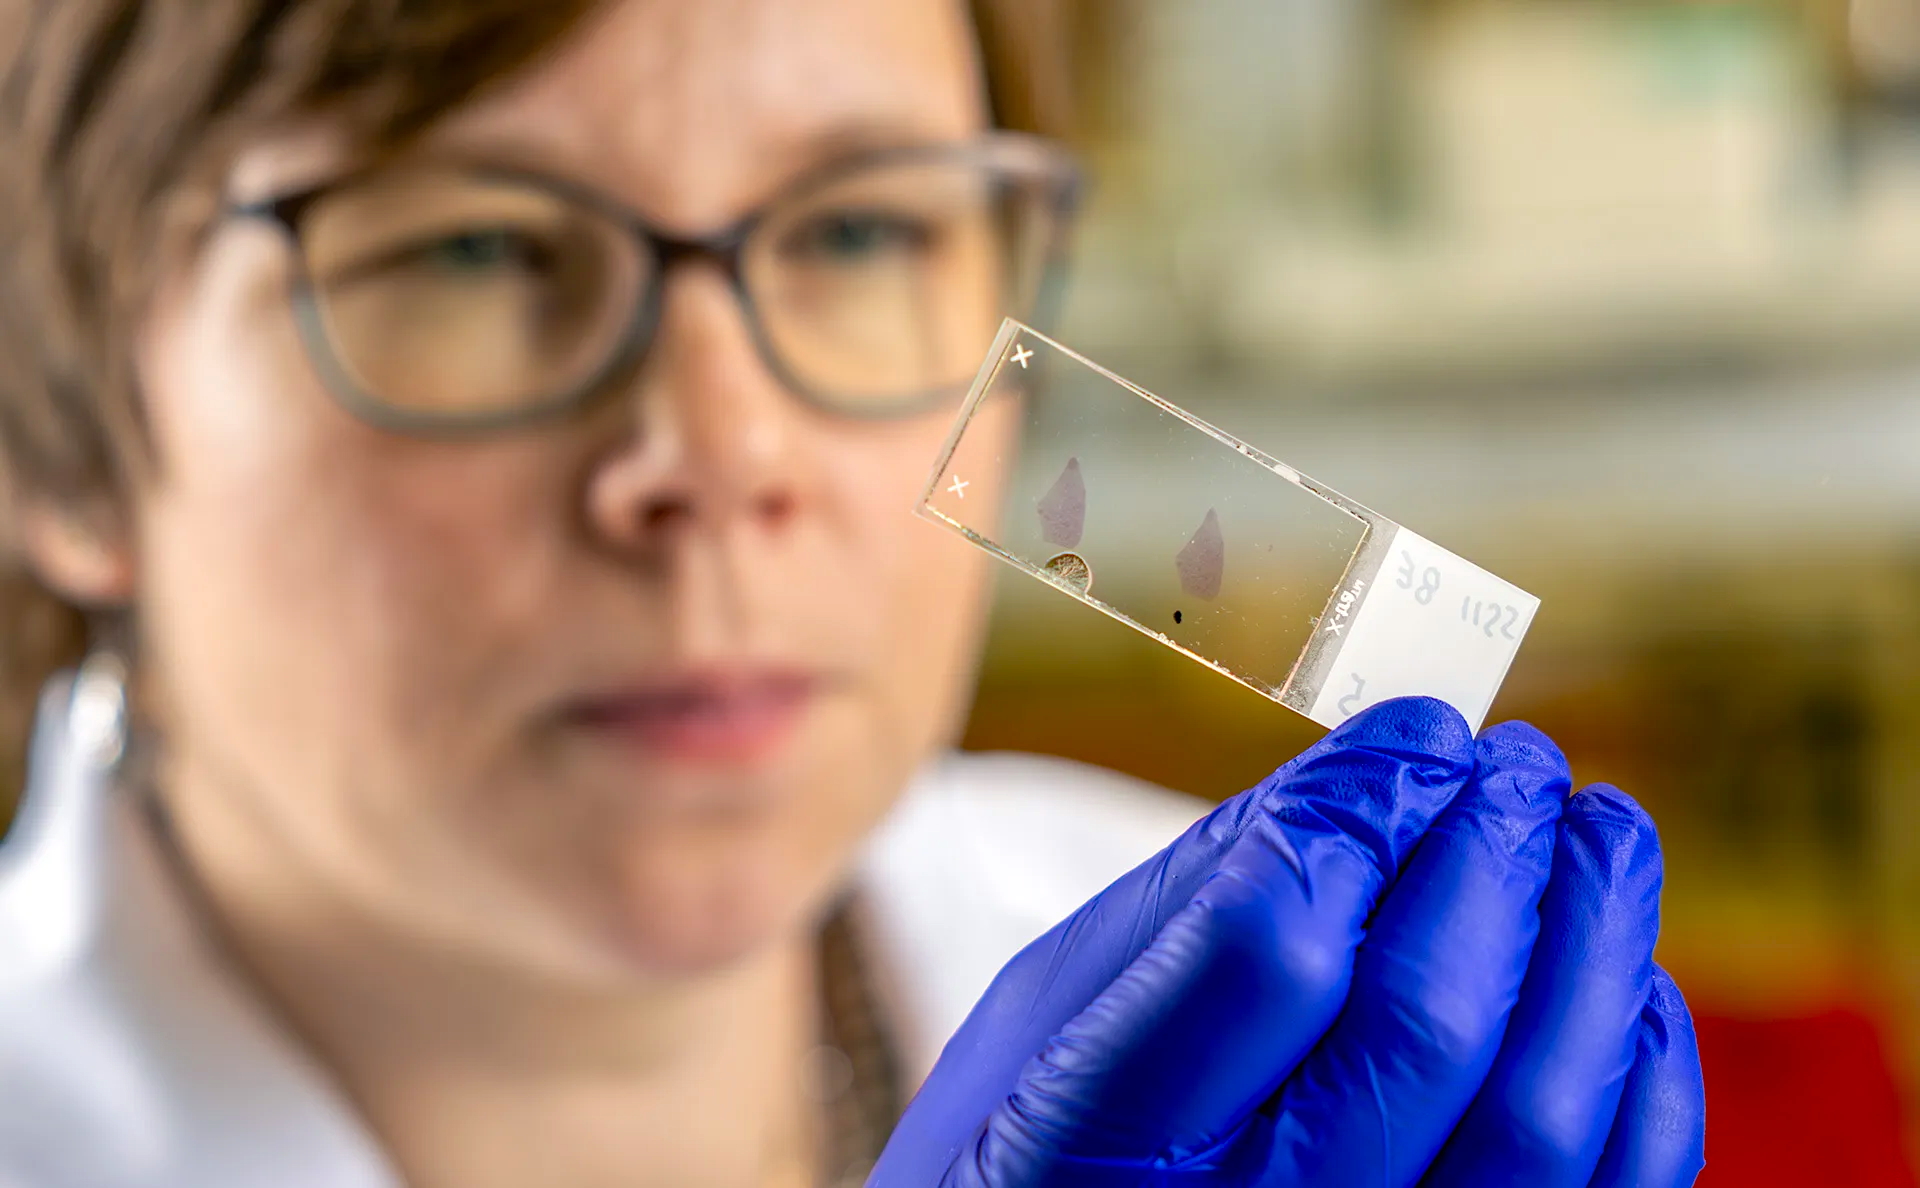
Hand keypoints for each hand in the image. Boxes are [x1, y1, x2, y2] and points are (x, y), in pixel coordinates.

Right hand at [869, 698, 1704, 1186]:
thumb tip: (1363, 776)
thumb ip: (1188, 899)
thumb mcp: (1037, 1020)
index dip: (1362, 809)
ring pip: (1539, 1114)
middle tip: (1513, 760)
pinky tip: (1616, 979)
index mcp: (1096, 1148)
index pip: (1268, 942)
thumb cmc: (1026, 1152)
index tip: (1414, 728)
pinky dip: (1636, 1073)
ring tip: (1596, 829)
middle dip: (1488, 851)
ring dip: (1593, 938)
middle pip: (1423, 1020)